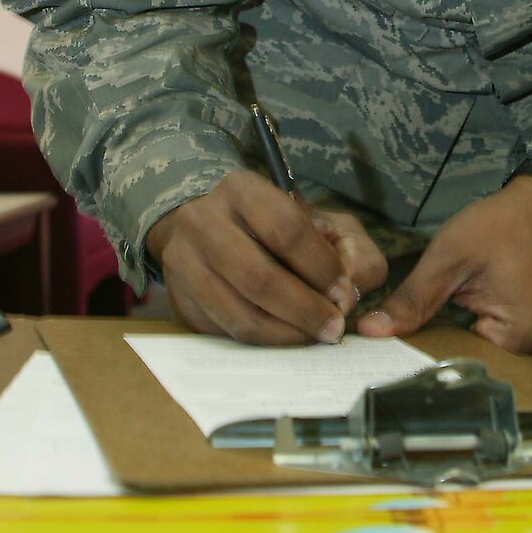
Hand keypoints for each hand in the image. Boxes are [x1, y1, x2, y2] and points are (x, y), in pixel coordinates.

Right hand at [146, 170, 387, 345]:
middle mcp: (202, 221)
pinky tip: (285, 338)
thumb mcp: (325, 223)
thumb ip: (352, 252)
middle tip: (333, 328)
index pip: (286, 230)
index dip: (321, 268)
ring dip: (285, 334)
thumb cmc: (280, 229)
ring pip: (239, 313)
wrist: (214, 231)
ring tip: (313, 336)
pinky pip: (224, 332)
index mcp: (241, 190)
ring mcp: (183, 263)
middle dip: (305, 309)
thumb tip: (348, 295)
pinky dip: (262, 342)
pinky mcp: (179, 300)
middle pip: (258, 277)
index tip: (344, 293)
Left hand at [355, 177, 531, 356]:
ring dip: (462, 345)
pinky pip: (503, 348)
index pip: (462, 367)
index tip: (397, 348)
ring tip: (434, 326)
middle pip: (478, 367)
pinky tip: (461, 319)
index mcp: (520, 337)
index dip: (425, 358)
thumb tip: (372, 331)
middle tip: (409, 335)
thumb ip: (412, 300)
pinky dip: (480, 337)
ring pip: (488, 358)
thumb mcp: (450, 256)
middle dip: (443, 353)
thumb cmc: (503, 224)